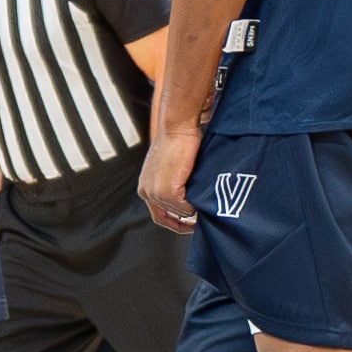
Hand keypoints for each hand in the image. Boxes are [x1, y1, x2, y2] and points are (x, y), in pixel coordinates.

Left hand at [139, 121, 203, 243]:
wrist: (177, 126)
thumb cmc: (177, 140)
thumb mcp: (171, 167)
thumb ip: (175, 184)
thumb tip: (190, 201)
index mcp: (145, 187)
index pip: (159, 215)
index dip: (176, 223)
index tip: (190, 225)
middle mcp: (146, 192)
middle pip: (171, 215)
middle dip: (188, 217)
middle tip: (204, 215)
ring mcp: (156, 193)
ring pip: (180, 213)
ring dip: (193, 209)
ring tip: (205, 201)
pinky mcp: (167, 191)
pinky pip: (186, 209)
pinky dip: (195, 205)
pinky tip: (202, 195)